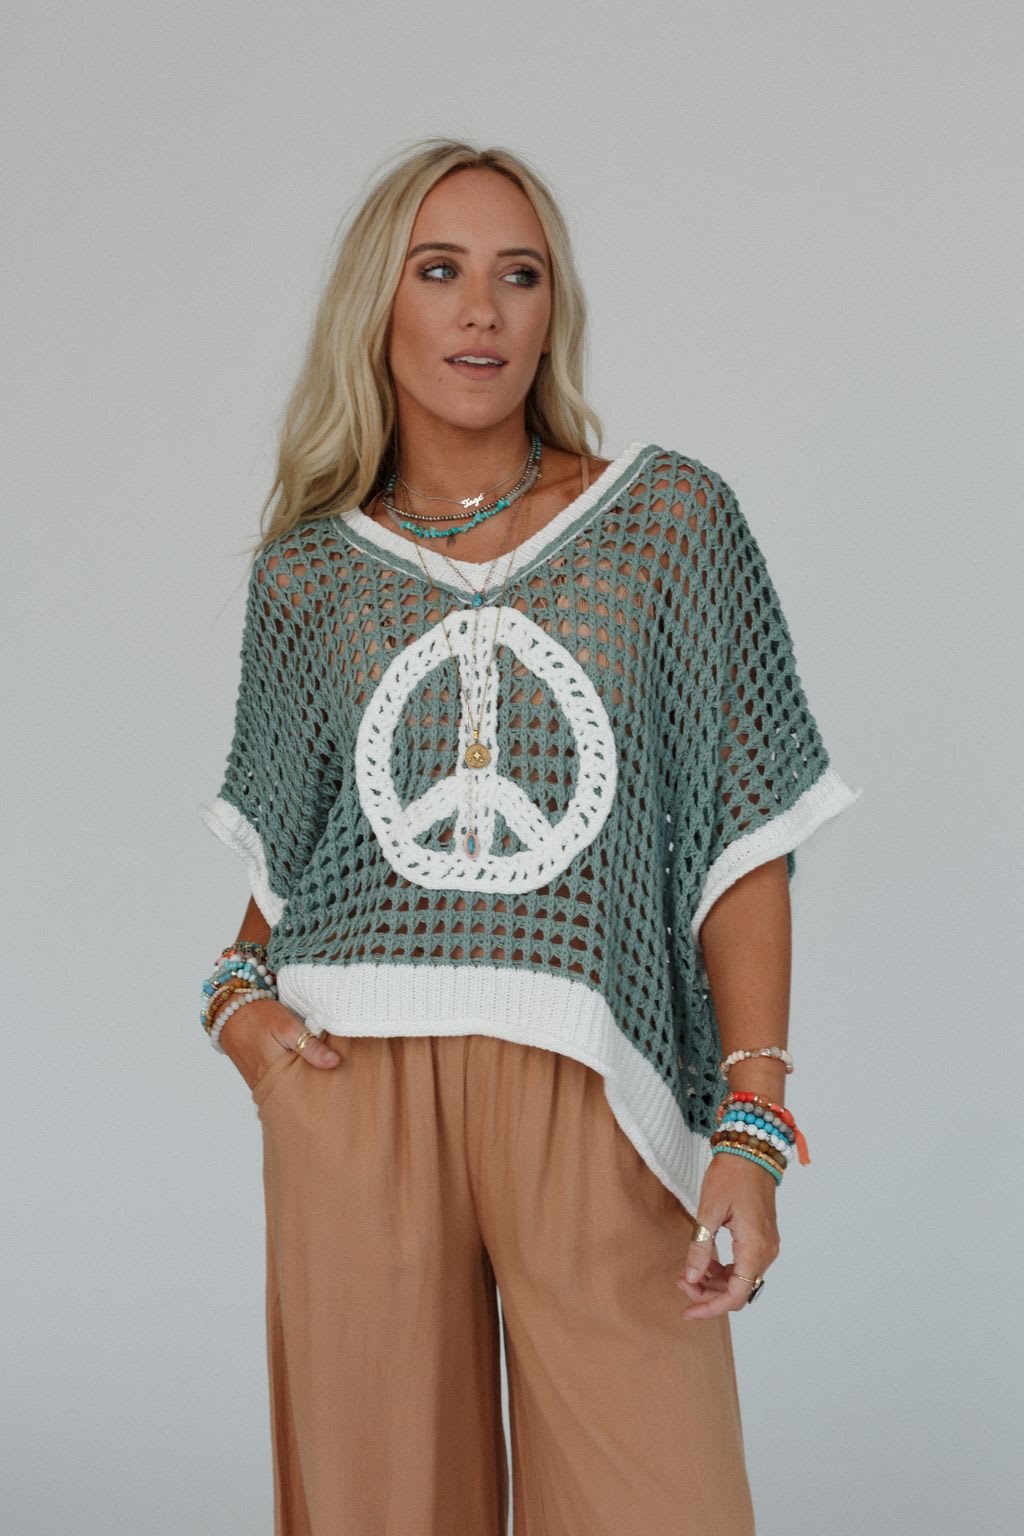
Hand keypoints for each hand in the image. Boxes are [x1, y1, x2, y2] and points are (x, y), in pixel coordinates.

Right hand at [217, 997, 339, 1090]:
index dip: (321, 1088)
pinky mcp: (257, 1078)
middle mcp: (265, 1083)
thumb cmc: (258, 1015)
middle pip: (295, 1094)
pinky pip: (277, 1084)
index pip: (303, 1091)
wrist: (230, 1011)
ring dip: (301, 1085)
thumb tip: (334, 1062)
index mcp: (274, 1072)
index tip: (338, 1085)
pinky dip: (289, 1080)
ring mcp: (259, 1083)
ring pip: (286, 1090)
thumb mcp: (287, 1026)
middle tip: (334, 1087)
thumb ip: (310, 1046)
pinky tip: (302, 1074)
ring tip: (322, 1081)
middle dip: (312, 1091)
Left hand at [674, 1153, 779, 1318]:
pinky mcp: (762, 1239)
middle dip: (708, 1293)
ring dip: (714, 1283)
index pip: (736, 1295)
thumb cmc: (730, 1175)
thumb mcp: (709, 1211)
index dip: (711, 1308)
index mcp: (754, 1247)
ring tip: (687, 1272)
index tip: (687, 1312)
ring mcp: (766, 1246)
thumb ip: (700, 1247)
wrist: (751, 1151)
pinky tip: (704, 1262)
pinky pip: (744, 1266)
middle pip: (738, 1291)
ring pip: (741, 1280)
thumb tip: (691, 1278)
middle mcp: (766, 1252)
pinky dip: (724, 1271)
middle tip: (679, 1281)